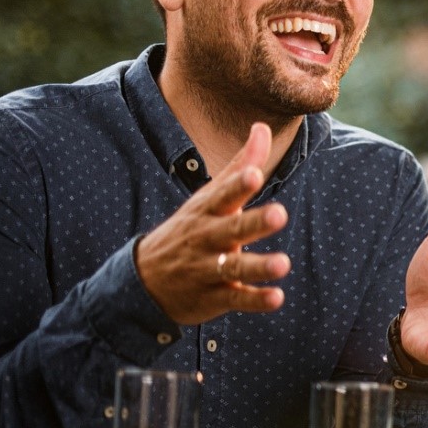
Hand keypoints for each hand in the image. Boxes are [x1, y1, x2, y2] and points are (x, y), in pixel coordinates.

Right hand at [135, 123, 291, 324]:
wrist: (144, 281)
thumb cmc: (190, 229)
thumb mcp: (209, 197)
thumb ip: (240, 165)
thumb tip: (262, 127)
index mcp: (207, 212)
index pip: (222, 195)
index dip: (238, 184)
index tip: (254, 173)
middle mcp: (206, 239)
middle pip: (231, 228)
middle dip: (254, 222)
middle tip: (280, 214)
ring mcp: (208, 269)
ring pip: (233, 267)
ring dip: (258, 266)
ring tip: (283, 263)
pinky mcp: (215, 297)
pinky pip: (236, 299)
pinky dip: (255, 300)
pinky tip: (277, 298)